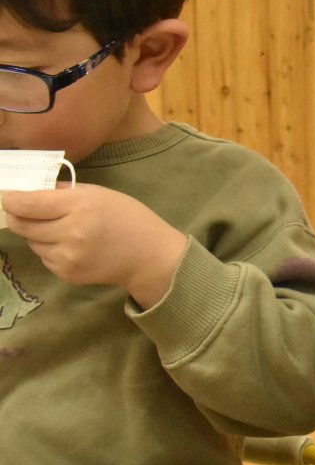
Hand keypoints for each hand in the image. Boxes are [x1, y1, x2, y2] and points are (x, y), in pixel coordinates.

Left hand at [2, 184, 186, 309]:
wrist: (150, 257)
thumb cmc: (128, 218)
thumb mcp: (100, 194)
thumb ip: (65, 191)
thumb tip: (31, 190)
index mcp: (81, 205)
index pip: (28, 204)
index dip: (11, 200)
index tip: (7, 197)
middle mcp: (71, 231)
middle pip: (23, 225)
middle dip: (18, 216)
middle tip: (23, 212)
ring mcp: (68, 256)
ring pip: (32, 242)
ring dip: (38, 234)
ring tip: (60, 230)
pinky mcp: (68, 273)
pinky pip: (45, 258)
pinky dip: (51, 250)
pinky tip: (72, 246)